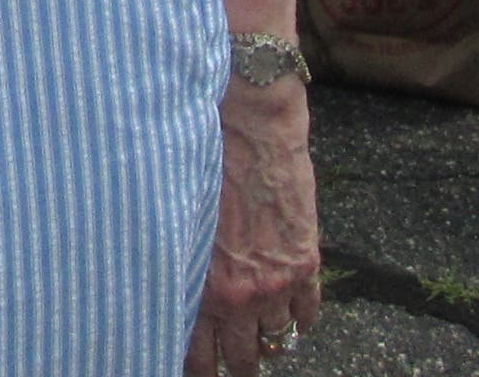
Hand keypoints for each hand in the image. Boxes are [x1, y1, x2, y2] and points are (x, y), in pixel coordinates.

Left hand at [190, 80, 319, 375]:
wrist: (248, 126)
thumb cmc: (200, 163)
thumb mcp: (177, 221)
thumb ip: (181, 266)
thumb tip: (169, 294)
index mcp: (200, 285)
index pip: (198, 355)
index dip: (199, 368)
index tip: (198, 371)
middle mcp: (240, 294)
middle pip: (242, 358)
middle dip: (235, 362)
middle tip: (231, 360)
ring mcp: (277, 283)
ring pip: (277, 341)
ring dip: (268, 342)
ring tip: (261, 341)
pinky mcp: (306, 263)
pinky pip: (309, 314)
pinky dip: (301, 319)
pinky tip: (292, 316)